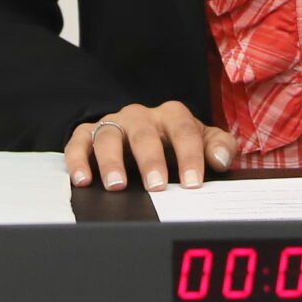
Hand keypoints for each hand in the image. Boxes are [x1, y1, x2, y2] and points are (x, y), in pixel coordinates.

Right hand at [67, 102, 234, 191]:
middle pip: (144, 134)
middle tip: (156, 186)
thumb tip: (222, 159)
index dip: (189, 157)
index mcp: (172, 116)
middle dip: (150, 160)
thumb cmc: (174, 141)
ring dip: (111, 161)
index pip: (183, 131)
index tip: (192, 183)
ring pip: (108, 136)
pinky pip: (78, 142)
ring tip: (116, 185)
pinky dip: (78, 160)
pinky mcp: (88, 134)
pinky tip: (82, 180)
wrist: (142, 134)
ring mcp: (113, 124)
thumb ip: (219, 147)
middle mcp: (141, 117)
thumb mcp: (201, 141)